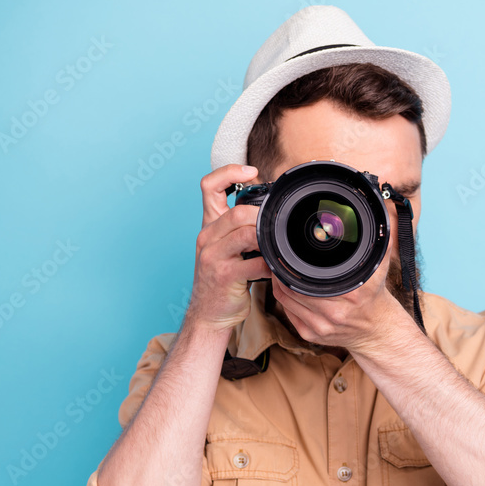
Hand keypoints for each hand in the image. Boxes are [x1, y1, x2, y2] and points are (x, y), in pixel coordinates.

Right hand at [184, 164, 271, 333]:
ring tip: (277, 246)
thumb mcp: (225, 247)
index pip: (208, 186)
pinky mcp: (224, 276)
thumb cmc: (224, 278)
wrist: (209, 313)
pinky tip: (276, 268)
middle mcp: (207, 237)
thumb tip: (271, 211)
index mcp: (209, 225)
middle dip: (262, 217)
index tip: (252, 172)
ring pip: (246, 234)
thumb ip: (240, 228)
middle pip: (237, 213)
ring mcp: (213, 257)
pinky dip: (271, 265)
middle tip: (276, 225)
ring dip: (268, 239)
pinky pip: (255, 264)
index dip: (229, 172)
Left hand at [271, 248, 414, 355]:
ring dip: (280, 285)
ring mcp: (321, 327)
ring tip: (282, 273)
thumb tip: (382, 221)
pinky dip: (285, 300)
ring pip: (286, 301)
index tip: (286, 254)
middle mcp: (334, 313)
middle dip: (282, 273)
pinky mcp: (312, 335)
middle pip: (291, 289)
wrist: (377, 331)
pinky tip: (289, 289)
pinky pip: (288, 313)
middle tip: (280, 261)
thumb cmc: (373, 297)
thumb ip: (378, 244)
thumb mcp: (378, 269)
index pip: (304, 278)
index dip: (290, 266)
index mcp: (350, 293)